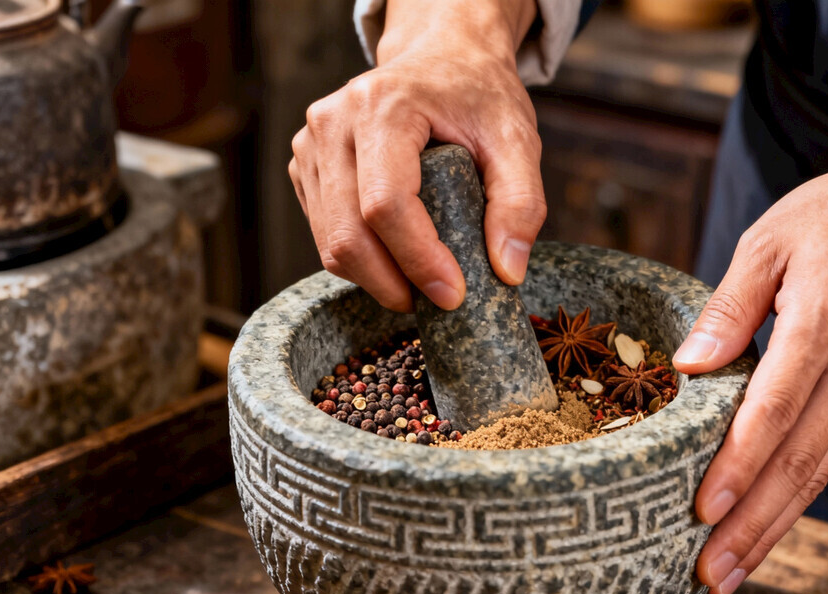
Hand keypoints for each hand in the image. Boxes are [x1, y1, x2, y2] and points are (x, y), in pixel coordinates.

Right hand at [288, 0, 544, 311]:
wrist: (441, 59)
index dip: (417, 260)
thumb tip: (507, 272)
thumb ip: (521, 202)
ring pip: (330, 243)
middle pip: (348, 234)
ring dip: (376, 279)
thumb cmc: (477, 96)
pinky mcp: (306, 167)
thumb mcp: (517, 138)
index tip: (454, 295)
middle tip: (438, 301)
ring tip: (422, 281)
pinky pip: (324, 235)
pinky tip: (397, 255)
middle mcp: (333, 123)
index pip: (386, 205)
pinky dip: (361, 261)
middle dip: (393, 284)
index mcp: (382, 107)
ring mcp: (311, 146)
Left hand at [673, 92, 827, 593]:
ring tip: (730, 574)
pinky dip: (795, 499)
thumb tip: (687, 367)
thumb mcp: (769, 240)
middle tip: (709, 578)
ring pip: (816, 473)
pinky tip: (764, 526)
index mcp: (823, 324)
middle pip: (798, 463)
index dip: (738, 466)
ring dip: (772, 528)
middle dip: (751, 526)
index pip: (774, 411)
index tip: (702, 511)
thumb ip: (727, 307)